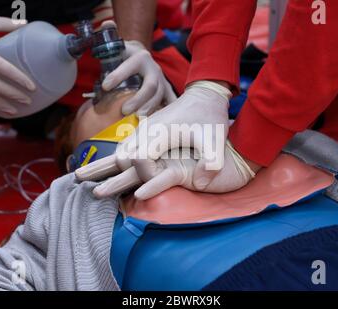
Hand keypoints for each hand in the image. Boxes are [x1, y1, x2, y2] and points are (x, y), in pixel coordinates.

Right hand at [76, 81, 233, 191]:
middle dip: (136, 173)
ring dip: (132, 167)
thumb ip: (212, 164)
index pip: (138, 161)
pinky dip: (133, 160)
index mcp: (160, 133)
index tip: (166, 175)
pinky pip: (128, 148)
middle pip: (122, 158)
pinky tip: (155, 163)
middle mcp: (145, 130)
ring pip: (121, 153)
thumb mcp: (216, 141)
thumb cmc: (210, 118)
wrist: (204, 95)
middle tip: (159, 175)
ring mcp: (142, 128)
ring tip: (156, 171)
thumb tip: (199, 185)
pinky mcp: (143, 129)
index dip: (149, 175)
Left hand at [102, 40, 176, 115]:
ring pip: (159, 97)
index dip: (117, 75)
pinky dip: (168, 111)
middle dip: (138, 99)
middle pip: (150, 86)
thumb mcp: (118, 46)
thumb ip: (110, 36)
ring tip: (137, 120)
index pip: (130, 66)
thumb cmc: (126, 55)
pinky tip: (163, 122)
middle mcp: (154, 70)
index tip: (105, 86)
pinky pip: (169, 102)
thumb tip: (105, 25)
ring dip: (148, 109)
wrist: (141, 57)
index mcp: (140, 58)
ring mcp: (162, 81)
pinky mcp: (166, 91)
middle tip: (124, 111)